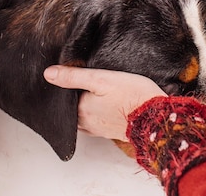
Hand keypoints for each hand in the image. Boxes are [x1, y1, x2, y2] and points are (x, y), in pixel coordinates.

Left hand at [43, 65, 165, 140]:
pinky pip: (96, 122)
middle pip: (71, 109)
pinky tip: (102, 104)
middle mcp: (87, 123)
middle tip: (75, 83)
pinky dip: (95, 114)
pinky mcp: (112, 130)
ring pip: (83, 117)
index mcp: (81, 110)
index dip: (63, 87)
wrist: (157, 117)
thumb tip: (48, 74)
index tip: (65, 76)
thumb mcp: (101, 78)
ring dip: (82, 107)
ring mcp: (99, 129)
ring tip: (87, 93)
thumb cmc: (132, 96)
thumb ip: (74, 77)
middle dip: (71, 98)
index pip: (63, 99)